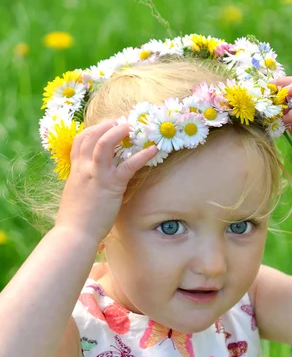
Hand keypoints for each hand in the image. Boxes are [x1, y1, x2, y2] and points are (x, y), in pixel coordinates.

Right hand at [54, 120, 157, 242]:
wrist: (74, 234)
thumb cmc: (75, 220)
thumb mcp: (76, 196)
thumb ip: (84, 185)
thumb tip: (93, 184)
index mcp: (75, 171)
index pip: (79, 141)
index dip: (93, 130)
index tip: (105, 127)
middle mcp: (84, 168)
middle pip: (91, 136)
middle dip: (106, 125)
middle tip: (121, 122)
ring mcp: (97, 175)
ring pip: (105, 143)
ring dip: (118, 132)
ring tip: (131, 127)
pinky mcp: (111, 186)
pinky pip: (128, 166)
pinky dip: (142, 156)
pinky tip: (153, 150)